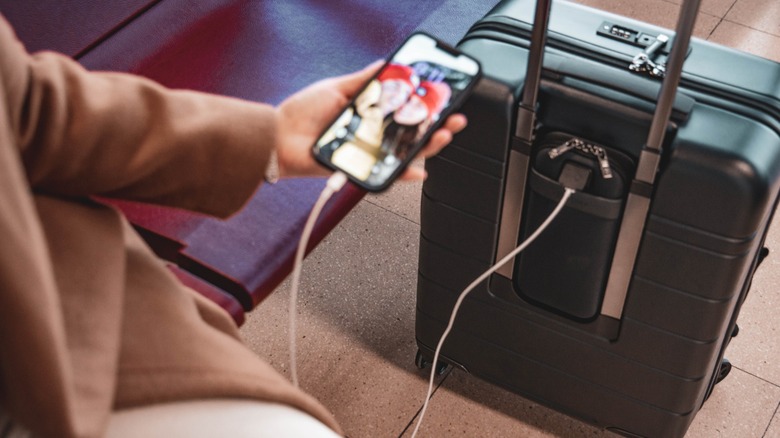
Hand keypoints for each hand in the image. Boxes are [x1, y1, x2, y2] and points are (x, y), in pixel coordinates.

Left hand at [275, 61, 466, 180]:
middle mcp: (371, 136)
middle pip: (411, 136)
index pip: (404, 114)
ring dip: (427, 147)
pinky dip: (402, 174)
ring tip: (441, 136)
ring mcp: (366, 153)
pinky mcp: (358, 169)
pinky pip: (385, 174)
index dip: (426, 109)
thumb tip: (387, 65)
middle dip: (437, 128)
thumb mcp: (337, 89)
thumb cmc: (301, 114)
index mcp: (368, 117)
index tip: (444, 101)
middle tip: (453, 120)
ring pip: (404, 154)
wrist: (277, 136)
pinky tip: (417, 170)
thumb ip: (365, 81)